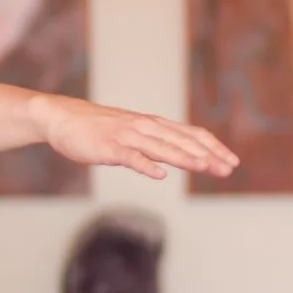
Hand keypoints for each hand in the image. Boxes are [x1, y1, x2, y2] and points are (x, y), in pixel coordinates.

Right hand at [33, 94, 238, 180]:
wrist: (61, 118)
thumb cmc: (97, 128)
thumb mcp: (131, 132)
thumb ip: (153, 144)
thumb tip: (176, 158)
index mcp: (153, 124)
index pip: (191, 134)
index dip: (213, 147)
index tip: (231, 161)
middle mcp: (145, 127)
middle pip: (182, 141)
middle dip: (208, 155)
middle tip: (228, 169)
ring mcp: (127, 136)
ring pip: (161, 147)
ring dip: (184, 157)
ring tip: (204, 167)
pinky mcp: (108, 147)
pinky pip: (130, 157)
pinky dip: (145, 165)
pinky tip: (159, 174)